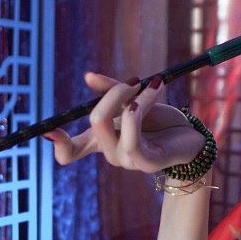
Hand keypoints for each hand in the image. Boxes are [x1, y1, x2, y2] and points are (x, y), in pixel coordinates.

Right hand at [42, 72, 205, 171]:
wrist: (192, 136)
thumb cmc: (161, 120)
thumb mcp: (134, 100)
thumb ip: (111, 91)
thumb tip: (88, 77)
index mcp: (102, 141)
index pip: (71, 152)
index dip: (58, 144)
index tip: (48, 130)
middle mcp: (111, 152)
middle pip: (94, 122)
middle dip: (111, 94)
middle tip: (133, 81)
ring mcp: (127, 160)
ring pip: (109, 124)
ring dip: (129, 97)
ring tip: (151, 86)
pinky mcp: (146, 162)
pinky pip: (132, 135)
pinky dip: (137, 111)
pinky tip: (148, 99)